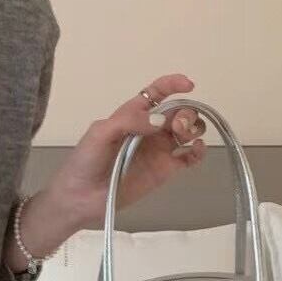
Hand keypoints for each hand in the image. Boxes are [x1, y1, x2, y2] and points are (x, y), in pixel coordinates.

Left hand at [41, 74, 206, 230]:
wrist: (82, 196)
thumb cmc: (87, 159)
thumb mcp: (101, 132)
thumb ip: (130, 121)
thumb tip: (161, 120)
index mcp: (133, 114)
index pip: (157, 93)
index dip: (173, 85)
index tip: (188, 85)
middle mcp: (150, 128)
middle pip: (179, 111)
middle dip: (185, 112)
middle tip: (176, 126)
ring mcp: (160, 149)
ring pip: (189, 130)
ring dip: (193, 127)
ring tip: (182, 135)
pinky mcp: (166, 170)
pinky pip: (190, 157)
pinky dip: (200, 151)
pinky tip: (196, 149)